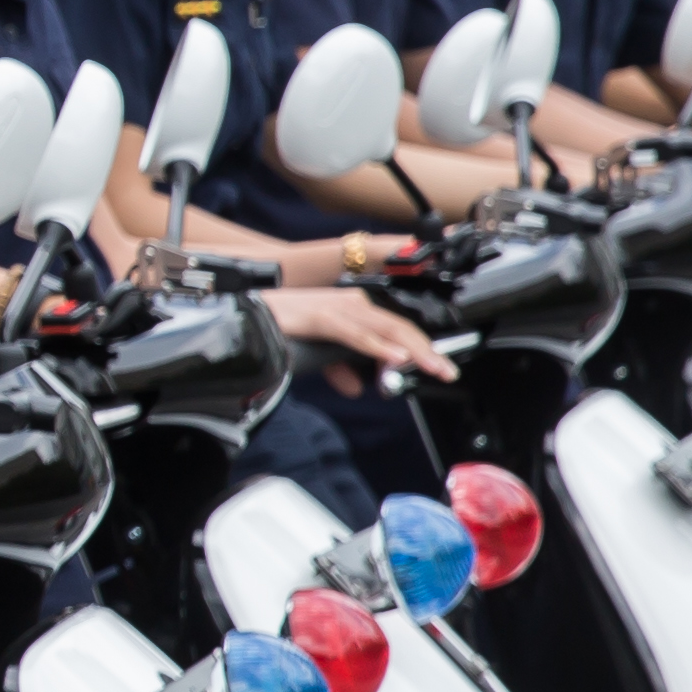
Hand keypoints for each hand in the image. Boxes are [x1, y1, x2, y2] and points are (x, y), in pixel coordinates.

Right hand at [271, 284, 451, 378]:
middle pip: (400, 327)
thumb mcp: (317, 352)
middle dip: (427, 351)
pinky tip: (393, 359)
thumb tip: (357, 387)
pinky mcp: (321, 317)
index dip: (421, 348)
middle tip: (446, 371)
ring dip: (412, 351)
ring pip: (385, 329)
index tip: (439, 367)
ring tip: (431, 367)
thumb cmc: (280, 328)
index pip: (397, 329)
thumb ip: (338, 367)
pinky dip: (377, 347)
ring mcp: (337, 309)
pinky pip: (356, 334)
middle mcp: (352, 304)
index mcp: (353, 309)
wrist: (245, 315)